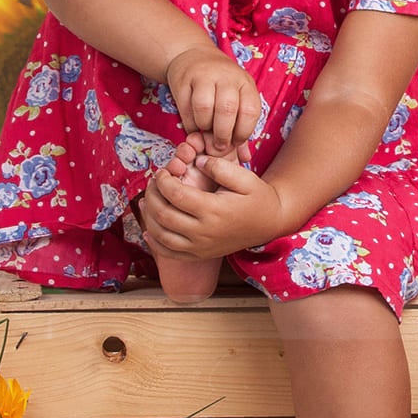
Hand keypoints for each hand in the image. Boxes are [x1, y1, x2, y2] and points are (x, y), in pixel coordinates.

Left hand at [138, 153, 288, 259]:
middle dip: (152, 196)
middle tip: (152, 183)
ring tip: (146, 201)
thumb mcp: (246, 177)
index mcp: (214, 211)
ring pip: (162, 236)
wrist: (270, 224)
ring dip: (148, 218)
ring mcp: (201, 247)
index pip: (176, 195)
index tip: (162, 172)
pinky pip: (169, 253)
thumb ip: (220, 167)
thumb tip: (197, 162)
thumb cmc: (258, 198)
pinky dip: (154, 243)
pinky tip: (149, 229)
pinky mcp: (200, 255)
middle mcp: (204, 232)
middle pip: (164, 216)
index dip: (163, 181)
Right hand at [162, 45, 261, 157]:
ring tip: (204, 133)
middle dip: (222, 134)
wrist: (194, 56)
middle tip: (218, 146)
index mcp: (245, 84)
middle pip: (227, 110)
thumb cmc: (221, 85)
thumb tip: (244, 159)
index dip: (243, 132)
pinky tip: (193, 127)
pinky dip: (189, 123)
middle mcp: (227, 77)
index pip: (251, 111)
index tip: (235, 143)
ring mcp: (205, 76)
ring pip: (204, 108)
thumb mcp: (237, 98)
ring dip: (204, 127)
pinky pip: (185, 108)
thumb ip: (240, 127)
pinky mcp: (184, 80)